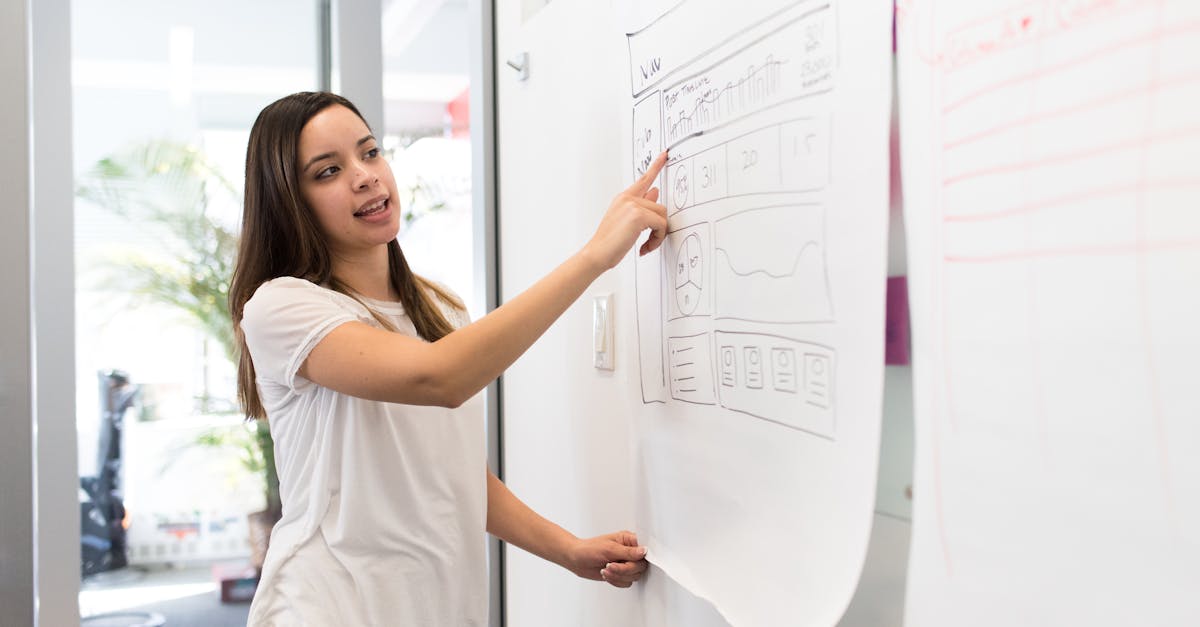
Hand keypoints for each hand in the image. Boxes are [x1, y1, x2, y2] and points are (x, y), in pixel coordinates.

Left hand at [562, 530, 648, 588]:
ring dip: (619, 575)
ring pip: (634, 576)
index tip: (634, 561)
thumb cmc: (589, 549)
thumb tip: (644, 551)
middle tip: (611, 566)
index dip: (642, 557)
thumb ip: (628, 552)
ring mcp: (626, 564)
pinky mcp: (621, 574)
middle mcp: (630, 552)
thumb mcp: (609, 548)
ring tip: (606, 569)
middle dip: (625, 569)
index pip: (644, 549)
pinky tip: (606, 574)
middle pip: (640, 566)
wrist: (577, 560)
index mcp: (628, 540)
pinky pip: (627, 582)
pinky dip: (616, 581)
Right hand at [581, 152, 669, 271]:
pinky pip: (661, 225)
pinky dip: (657, 239)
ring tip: (646, 245)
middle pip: (660, 206)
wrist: (596, 253)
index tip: (665, 155)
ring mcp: (632, 204)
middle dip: (659, 227)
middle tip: (650, 242)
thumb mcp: (626, 221)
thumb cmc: (609, 242)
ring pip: (662, 216)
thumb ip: (642, 206)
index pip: (644, 179)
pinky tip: (644, 247)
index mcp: (624, 198)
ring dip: (658, 235)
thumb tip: (655, 193)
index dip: (656, 166)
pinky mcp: (638, 215)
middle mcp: (627, 198)